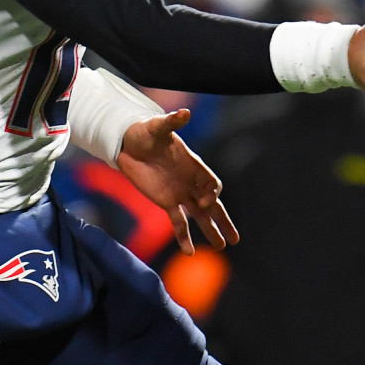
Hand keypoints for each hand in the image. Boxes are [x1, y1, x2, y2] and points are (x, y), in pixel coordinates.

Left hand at [117, 109, 238, 254]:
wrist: (129, 143)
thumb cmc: (147, 132)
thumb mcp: (159, 127)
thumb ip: (172, 122)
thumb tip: (184, 112)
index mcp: (194, 165)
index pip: (212, 184)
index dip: (212, 194)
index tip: (205, 201)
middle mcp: (191, 182)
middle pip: (213, 205)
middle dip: (224, 220)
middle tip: (236, 239)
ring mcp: (180, 194)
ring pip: (200, 216)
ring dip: (210, 231)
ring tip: (222, 246)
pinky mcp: (165, 202)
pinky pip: (178, 222)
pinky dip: (183, 236)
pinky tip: (188, 251)